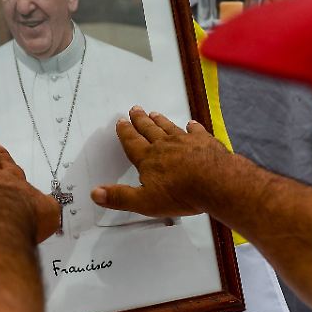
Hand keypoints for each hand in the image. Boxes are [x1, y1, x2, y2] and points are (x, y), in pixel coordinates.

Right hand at [90, 106, 232, 217]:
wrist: (215, 182)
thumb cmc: (181, 193)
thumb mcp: (145, 202)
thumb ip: (120, 197)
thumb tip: (96, 193)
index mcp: (148, 158)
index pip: (132, 143)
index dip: (125, 132)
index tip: (121, 122)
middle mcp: (165, 145)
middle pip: (149, 130)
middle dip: (140, 120)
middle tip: (135, 109)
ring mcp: (185, 141)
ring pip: (169, 127)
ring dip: (161, 120)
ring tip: (154, 113)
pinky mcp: (204, 142)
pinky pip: (196, 131)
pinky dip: (192, 127)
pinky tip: (191, 124)